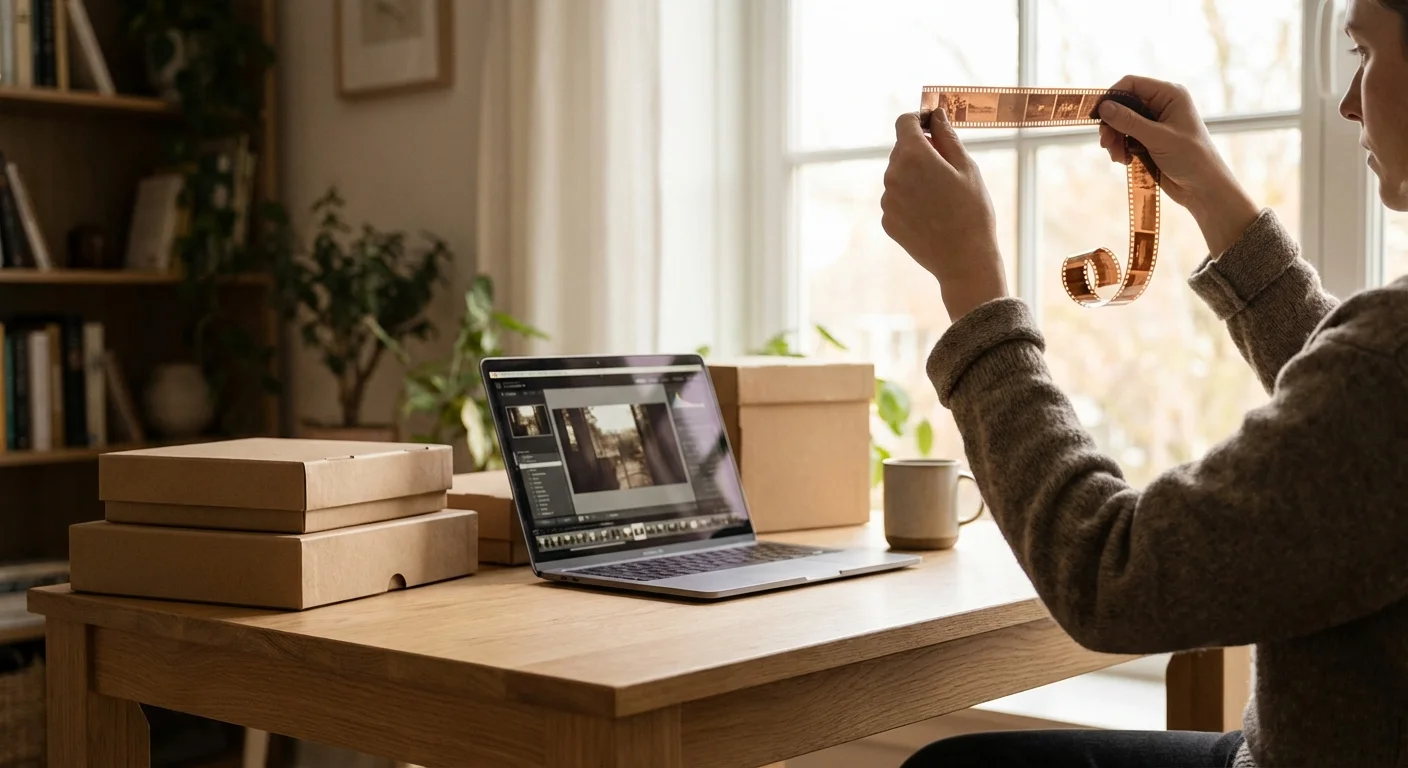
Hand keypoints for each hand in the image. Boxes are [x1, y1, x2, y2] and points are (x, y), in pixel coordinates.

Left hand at [881, 108, 1008, 321]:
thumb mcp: (966, 167)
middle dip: (921, 151)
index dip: (919, 120)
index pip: (904, 122)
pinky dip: (910, 200)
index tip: (933, 127)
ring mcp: (887, 201)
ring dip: (915, 177)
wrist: (963, 260)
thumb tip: (935, 114)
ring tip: (942, 198)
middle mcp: (892, 176)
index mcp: (912, 156)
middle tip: (948, 170)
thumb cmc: (972, 210)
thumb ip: (946, 136)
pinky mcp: (887, 221)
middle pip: (901, 150)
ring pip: (898, 176)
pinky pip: (897, 200)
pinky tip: (932, 215)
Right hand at [1097, 75, 1260, 255]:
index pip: (1132, 84)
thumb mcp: (1158, 138)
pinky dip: (1120, 148)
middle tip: (1106, 143)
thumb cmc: (1191, 158)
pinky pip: (1126, 137)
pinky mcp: (1149, 140)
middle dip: (1112, 124)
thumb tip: (1104, 107)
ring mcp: (1155, 122)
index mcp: (1169, 95)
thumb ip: (1130, 122)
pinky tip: (1124, 161)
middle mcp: (1161, 104)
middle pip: (1123, 104)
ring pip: (1121, 123)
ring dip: (1115, 139)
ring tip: (1117, 157)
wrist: (1203, 188)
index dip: (1111, 96)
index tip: (1096, 115)